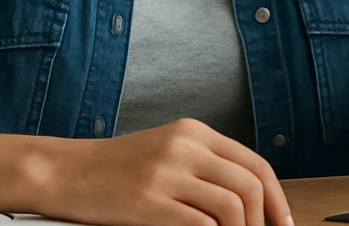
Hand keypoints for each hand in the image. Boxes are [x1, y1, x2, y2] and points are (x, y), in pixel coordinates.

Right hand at [33, 119, 291, 225]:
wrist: (66, 171)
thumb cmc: (115, 169)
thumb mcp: (166, 152)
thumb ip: (204, 167)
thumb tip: (247, 202)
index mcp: (194, 132)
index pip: (255, 163)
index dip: (277, 198)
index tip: (282, 224)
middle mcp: (185, 146)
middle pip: (249, 185)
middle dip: (263, 221)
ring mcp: (166, 171)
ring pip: (231, 206)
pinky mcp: (148, 199)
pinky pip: (200, 224)